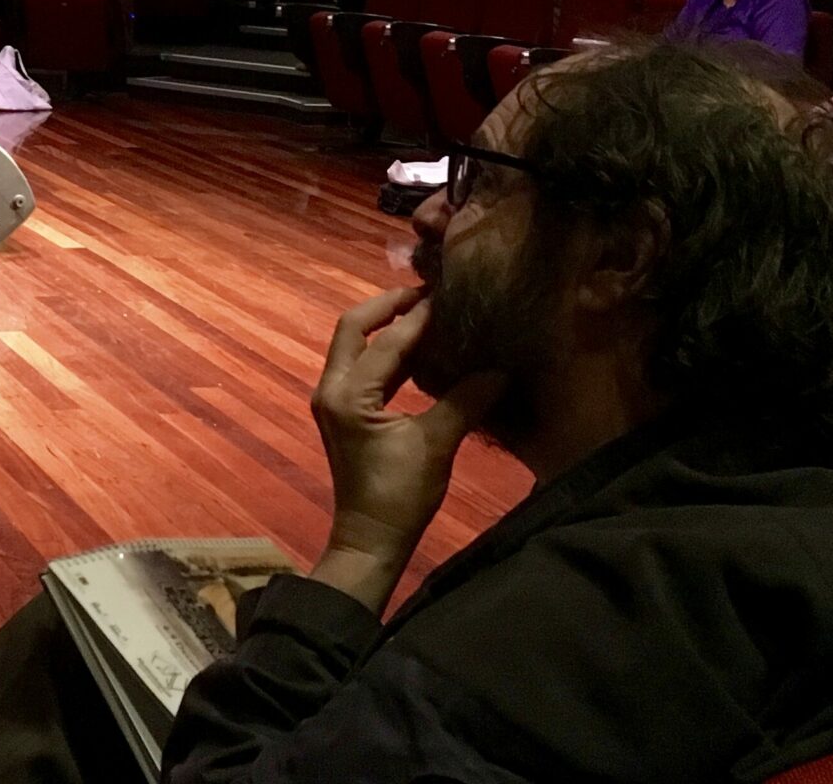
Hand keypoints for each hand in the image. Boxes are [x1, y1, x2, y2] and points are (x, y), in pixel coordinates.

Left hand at [310, 288, 506, 607]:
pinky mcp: (345, 411)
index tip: (451, 296)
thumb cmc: (399, 494)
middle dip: (389, 306)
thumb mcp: (436, 444)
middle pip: (354, 328)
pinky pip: (363, 367)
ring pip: (355, 345)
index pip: (387, 340)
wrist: (371, 538)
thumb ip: (465, 400)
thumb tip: (500, 368)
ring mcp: (334, 399)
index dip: (421, 316)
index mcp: (348, 393)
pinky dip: (388, 353)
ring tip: (429, 313)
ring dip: (388, 328)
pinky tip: (421, 350)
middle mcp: (332, 388)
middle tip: (429, 293)